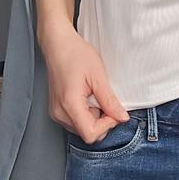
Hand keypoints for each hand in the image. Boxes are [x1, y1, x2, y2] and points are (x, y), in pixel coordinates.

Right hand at [39, 22, 130, 142]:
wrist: (58, 45)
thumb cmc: (75, 55)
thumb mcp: (98, 76)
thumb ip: (110, 101)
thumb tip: (122, 118)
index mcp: (69, 104)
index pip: (90, 134)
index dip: (107, 125)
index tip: (113, 110)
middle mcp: (59, 113)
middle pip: (87, 133)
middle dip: (102, 121)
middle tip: (106, 100)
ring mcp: (56, 112)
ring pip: (82, 128)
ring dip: (94, 117)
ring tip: (94, 95)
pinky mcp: (56, 110)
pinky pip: (75, 121)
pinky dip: (86, 114)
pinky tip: (87, 97)